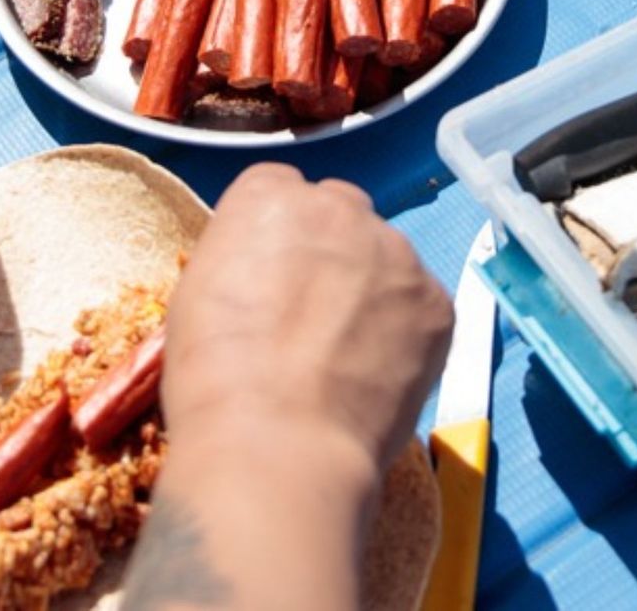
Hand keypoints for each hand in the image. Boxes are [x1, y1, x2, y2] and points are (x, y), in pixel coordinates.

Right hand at [163, 163, 452, 483]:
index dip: (278, 238)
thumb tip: (270, 275)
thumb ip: (245, 257)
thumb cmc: (215, 377)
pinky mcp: (436, 302)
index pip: (281, 190)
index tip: (273, 277)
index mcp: (269, 195)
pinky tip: (376, 377)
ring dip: (372, 292)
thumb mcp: (200, 291)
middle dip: (332, 253)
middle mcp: (338, 206)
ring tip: (346, 358)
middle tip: (313, 316)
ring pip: (387, 259)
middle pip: (341, 214)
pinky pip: (420, 308)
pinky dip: (405, 334)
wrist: (275, 445)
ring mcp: (395, 252)